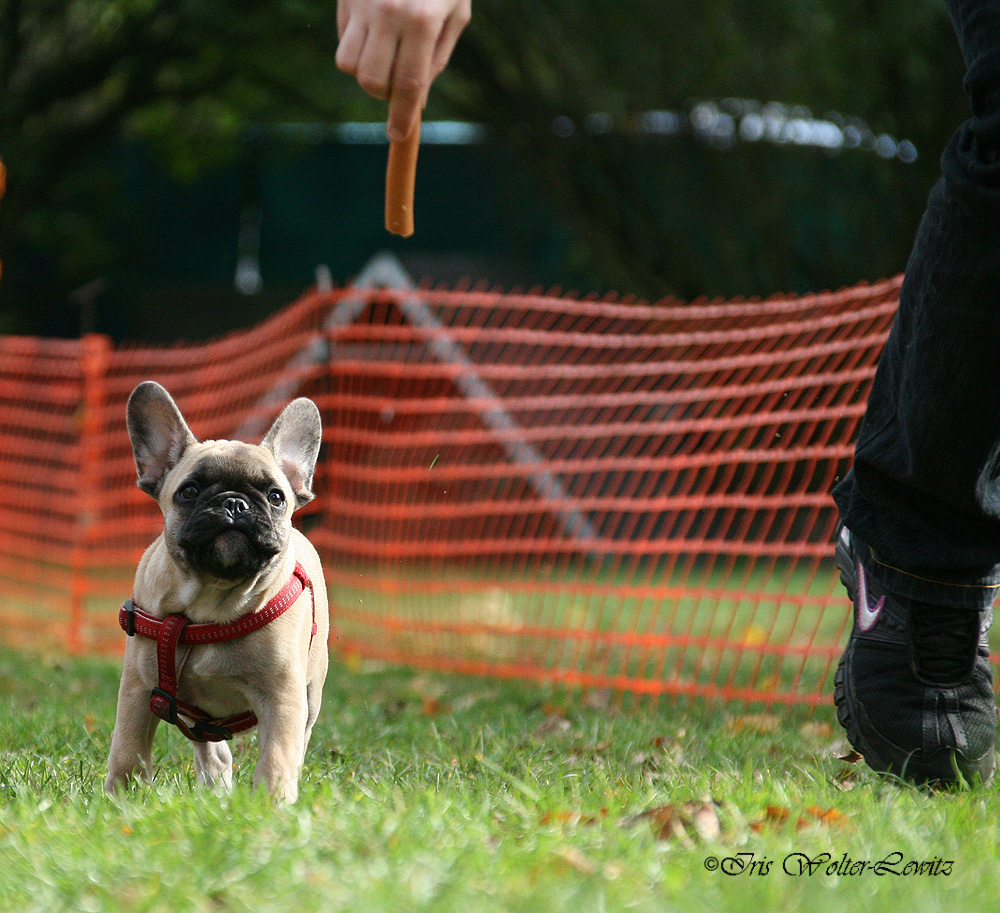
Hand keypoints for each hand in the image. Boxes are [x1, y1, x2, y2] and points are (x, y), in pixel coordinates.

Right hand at [336, 0, 470, 140]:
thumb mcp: (455, 14)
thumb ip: (436, 59)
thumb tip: (417, 102)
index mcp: (422, 21)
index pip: (407, 84)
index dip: (402, 116)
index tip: (398, 135)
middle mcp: (388, 13)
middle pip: (371, 81)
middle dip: (383, 93)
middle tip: (398, 78)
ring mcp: (363, 4)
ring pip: (348, 65)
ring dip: (364, 71)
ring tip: (384, 53)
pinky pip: (342, 40)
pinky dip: (356, 46)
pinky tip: (375, 29)